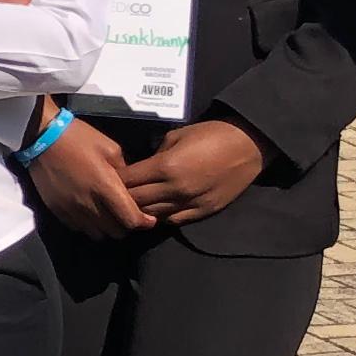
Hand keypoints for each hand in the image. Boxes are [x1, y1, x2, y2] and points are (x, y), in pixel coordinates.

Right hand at [27, 113, 151, 237]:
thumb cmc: (78, 138)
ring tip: (109, 216)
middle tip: (129, 215)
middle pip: (116, 232)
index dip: (143, 223)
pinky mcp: (57, 210)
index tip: (149, 219)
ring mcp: (71, 210)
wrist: (41, 138)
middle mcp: (89, 204)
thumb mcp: (110, 148)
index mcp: (105, 187)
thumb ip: (124, 171)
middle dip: (127, 226)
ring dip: (107, 228)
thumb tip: (128, 186)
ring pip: (98, 234)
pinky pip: (79, 228)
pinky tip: (91, 213)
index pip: (130, 219)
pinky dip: (89, 225)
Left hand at [124, 117, 267, 226]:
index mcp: (165, 166)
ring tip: (132, 205)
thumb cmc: (210, 134)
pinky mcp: (204, 211)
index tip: (108, 179)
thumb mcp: (176, 136)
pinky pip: (174, 220)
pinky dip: (161, 216)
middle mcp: (175, 189)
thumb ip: (155, 155)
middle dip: (122, 198)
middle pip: (136, 202)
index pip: (128, 181)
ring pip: (152, 215)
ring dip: (141, 210)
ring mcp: (190, 203)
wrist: (248, 145)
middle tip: (115, 195)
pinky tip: (156, 210)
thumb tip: (141, 169)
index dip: (114, 181)